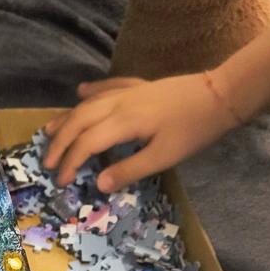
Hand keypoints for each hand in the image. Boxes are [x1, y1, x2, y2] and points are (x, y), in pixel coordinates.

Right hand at [44, 72, 236, 191]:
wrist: (221, 95)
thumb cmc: (194, 130)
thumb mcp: (163, 157)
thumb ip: (129, 170)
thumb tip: (99, 184)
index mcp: (123, 122)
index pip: (86, 143)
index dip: (70, 162)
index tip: (62, 181)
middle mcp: (119, 103)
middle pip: (79, 121)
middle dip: (60, 142)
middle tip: (48, 163)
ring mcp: (128, 91)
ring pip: (88, 103)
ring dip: (67, 118)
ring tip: (49, 131)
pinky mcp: (140, 86)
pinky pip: (109, 86)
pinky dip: (92, 91)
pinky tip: (81, 92)